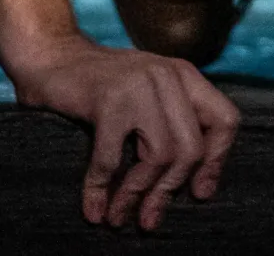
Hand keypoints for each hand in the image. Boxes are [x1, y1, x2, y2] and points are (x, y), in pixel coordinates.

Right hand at [0, 0, 240, 230]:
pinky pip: (113, 158)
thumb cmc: (97, 87)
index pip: (225, 121)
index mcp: (183, 75)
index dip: (216, 161)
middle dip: (169, 190)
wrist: (48, 56)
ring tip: (119, 218)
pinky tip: (94, 208)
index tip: (198, 192)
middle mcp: (167, 75)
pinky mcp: (108, 99)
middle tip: (149, 218)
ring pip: (158, 156)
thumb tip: (199, 188)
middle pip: (191, 148)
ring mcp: (139, 84)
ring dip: (136, 195)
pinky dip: (101, 189)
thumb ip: (172, 125)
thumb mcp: (146, 97)